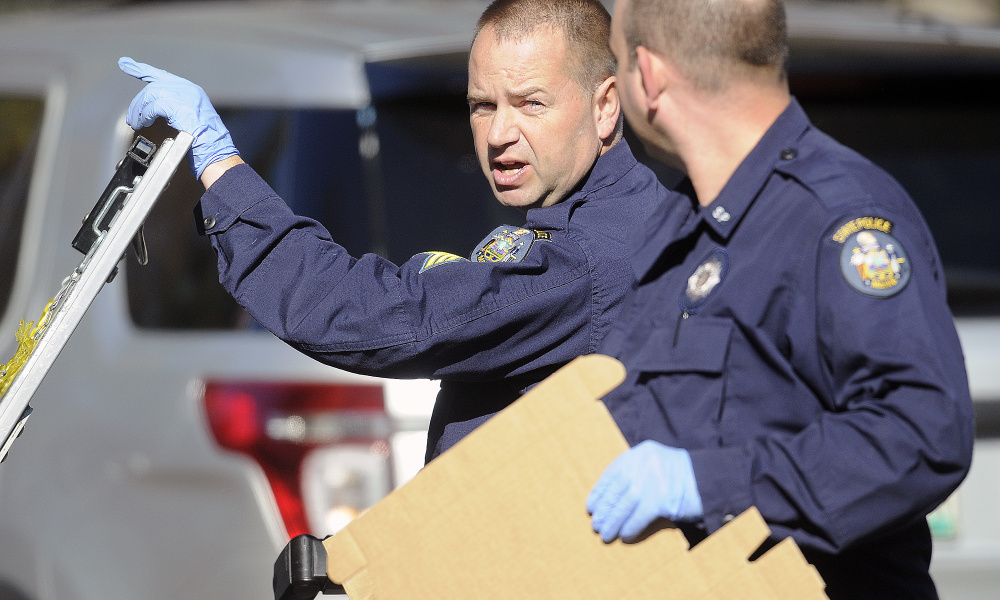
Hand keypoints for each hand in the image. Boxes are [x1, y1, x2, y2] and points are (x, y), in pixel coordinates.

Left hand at [118, 57, 238, 177]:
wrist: (216, 149)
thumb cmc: (205, 141)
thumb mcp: (190, 118)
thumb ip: (174, 108)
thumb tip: (153, 109)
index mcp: (191, 90)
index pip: (161, 75)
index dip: (141, 69)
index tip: (125, 64)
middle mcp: (188, 89)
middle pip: (153, 87)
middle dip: (138, 103)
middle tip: (132, 118)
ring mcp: (184, 96)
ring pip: (151, 95)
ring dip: (139, 111)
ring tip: (136, 123)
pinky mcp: (179, 105)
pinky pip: (154, 106)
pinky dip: (145, 115)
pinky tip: (143, 123)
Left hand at [587, 440, 702, 542]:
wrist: (713, 481)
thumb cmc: (683, 477)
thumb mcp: (657, 464)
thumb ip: (637, 473)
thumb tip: (609, 500)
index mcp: (641, 452)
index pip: (613, 473)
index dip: (600, 491)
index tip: (591, 506)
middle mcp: (644, 463)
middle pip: (617, 490)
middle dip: (604, 510)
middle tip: (596, 525)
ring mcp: (652, 481)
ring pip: (624, 505)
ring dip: (613, 522)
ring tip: (605, 534)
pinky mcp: (660, 499)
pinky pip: (638, 517)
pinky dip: (630, 528)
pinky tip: (625, 536)